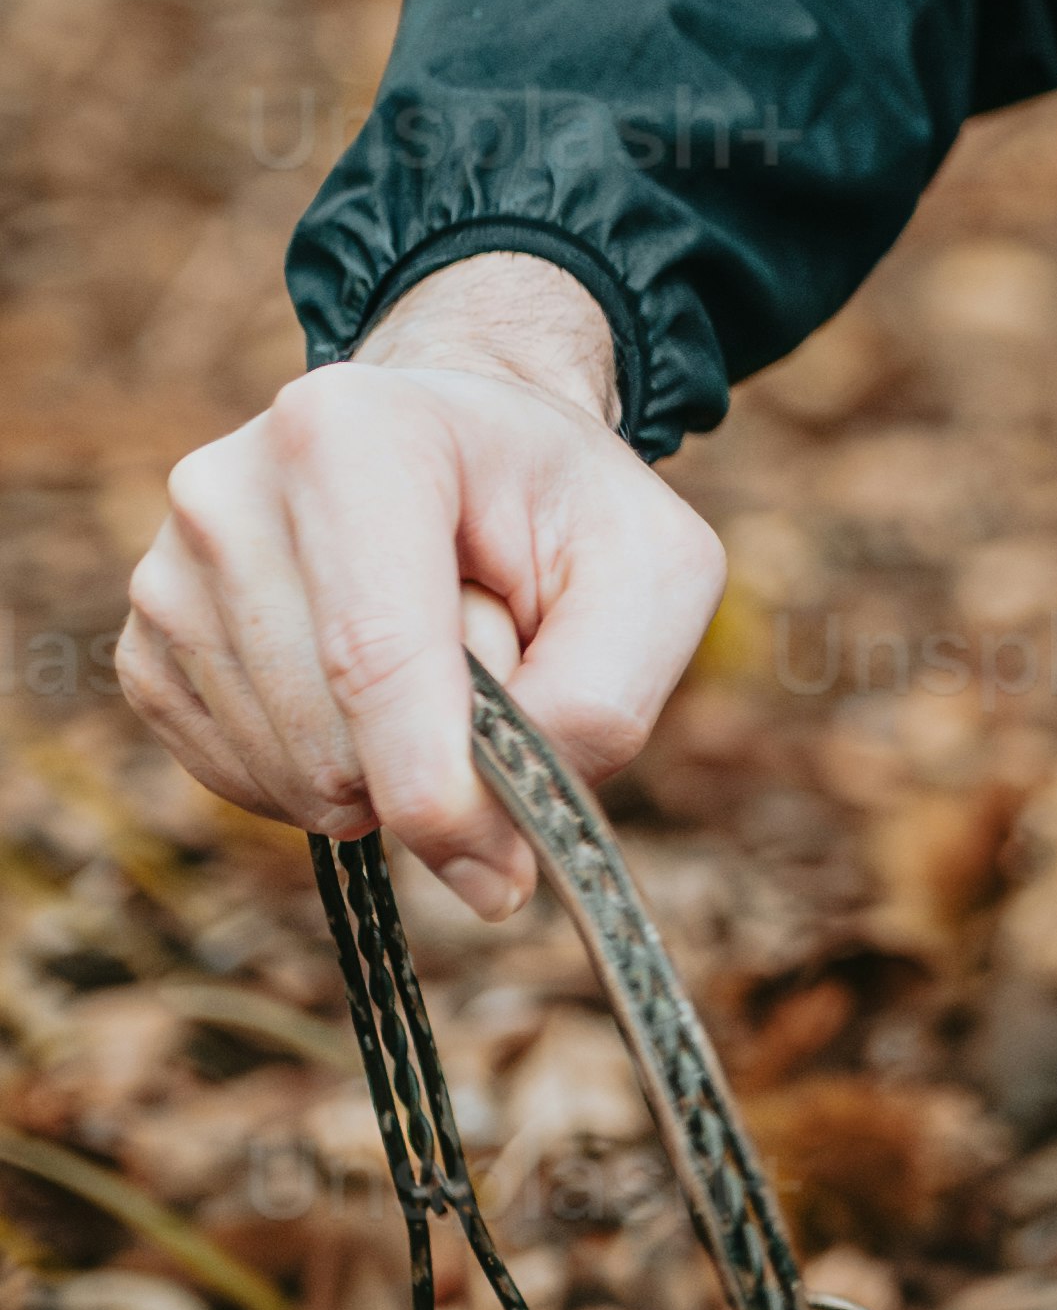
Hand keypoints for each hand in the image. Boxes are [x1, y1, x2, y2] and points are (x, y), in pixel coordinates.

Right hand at [120, 257, 725, 920]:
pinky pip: (244, 784)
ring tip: (431, 654)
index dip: (437, 788)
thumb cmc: (565, 508)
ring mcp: (170, 572)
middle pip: (332, 736)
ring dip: (390, 763)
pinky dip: (328, 778)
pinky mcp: (147, 647)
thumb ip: (598, 704)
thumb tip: (491, 849)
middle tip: (497, 654)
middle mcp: (229, 493)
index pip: (374, 654)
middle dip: (441, 756)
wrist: (465, 452)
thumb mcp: (657, 573)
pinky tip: (369, 699)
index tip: (498, 873)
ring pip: (291, 776)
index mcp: (352, 435)